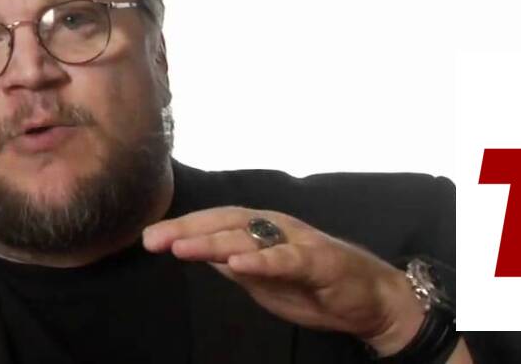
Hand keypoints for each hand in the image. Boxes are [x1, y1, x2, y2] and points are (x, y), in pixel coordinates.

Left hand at [141, 206, 427, 354]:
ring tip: (181, 247)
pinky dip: (261, 259)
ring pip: (250, 237)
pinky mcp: (319, 262)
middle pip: (226, 222)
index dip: (183, 227)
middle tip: (153, 239)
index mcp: (261, 231)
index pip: (216, 223)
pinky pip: (286, 259)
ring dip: (214, 241)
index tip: (149, 236)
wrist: (371, 299)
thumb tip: (195, 250)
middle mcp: (276, 228)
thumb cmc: (315, 286)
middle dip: (188, 229)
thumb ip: (233, 263)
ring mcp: (298, 242)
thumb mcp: (264, 278)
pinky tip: (236, 262)